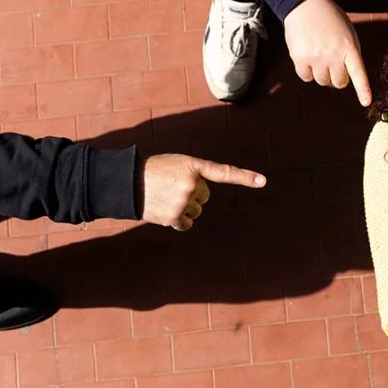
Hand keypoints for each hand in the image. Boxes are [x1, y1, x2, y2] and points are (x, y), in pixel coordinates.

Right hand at [139, 154, 265, 230]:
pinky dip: (178, 220)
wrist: (124, 182)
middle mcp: (192, 184)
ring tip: (164, 196)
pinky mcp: (175, 217)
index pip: (223, 171)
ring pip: (196, 210)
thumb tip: (202, 200)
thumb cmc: (152, 171)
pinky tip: (163, 210)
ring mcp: (184, 201)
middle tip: (170, 186)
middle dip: (191, 194)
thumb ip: (194, 176)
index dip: (245, 176)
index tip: (263, 181)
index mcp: (193, 165)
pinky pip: (187, 223)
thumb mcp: (176, 164)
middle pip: (204, 196)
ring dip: (184, 207)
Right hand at [283, 0, 371, 105]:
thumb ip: (352, 52)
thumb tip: (352, 69)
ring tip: (319, 55)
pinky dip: (307, 72)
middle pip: (339, 83)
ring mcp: (316, 57)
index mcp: (349, 47)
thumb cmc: (330, 19)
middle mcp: (333, 54)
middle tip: (332, 62)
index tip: (366, 102)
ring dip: (322, 73)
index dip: (363, 89)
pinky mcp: (300, 59)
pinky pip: (306, 78)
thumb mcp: (349, 31)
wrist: (305, 4)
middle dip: (337, 76)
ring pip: (322, 82)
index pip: (358, 72)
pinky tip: (308, 57)